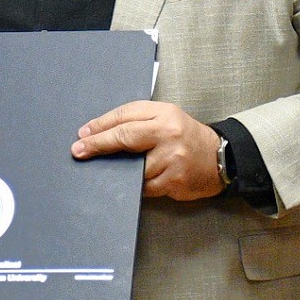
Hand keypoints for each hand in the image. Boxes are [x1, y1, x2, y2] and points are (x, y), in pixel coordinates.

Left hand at [72, 100, 223, 201]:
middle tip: (79, 150)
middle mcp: (168, 133)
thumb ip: (138, 121)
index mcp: (164, 113)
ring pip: (132, 166)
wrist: (221, 157)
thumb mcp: (166, 118)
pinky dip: (135, 185)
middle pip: (125, 136)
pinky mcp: (173, 180)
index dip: (101, 125)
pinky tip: (132, 183)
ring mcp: (171, 158)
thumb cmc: (186, 136)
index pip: (125, 116)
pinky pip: (144, 186)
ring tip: (108, 170)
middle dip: (98, 144)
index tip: (83, 134)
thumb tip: (100, 132)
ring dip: (117, 170)